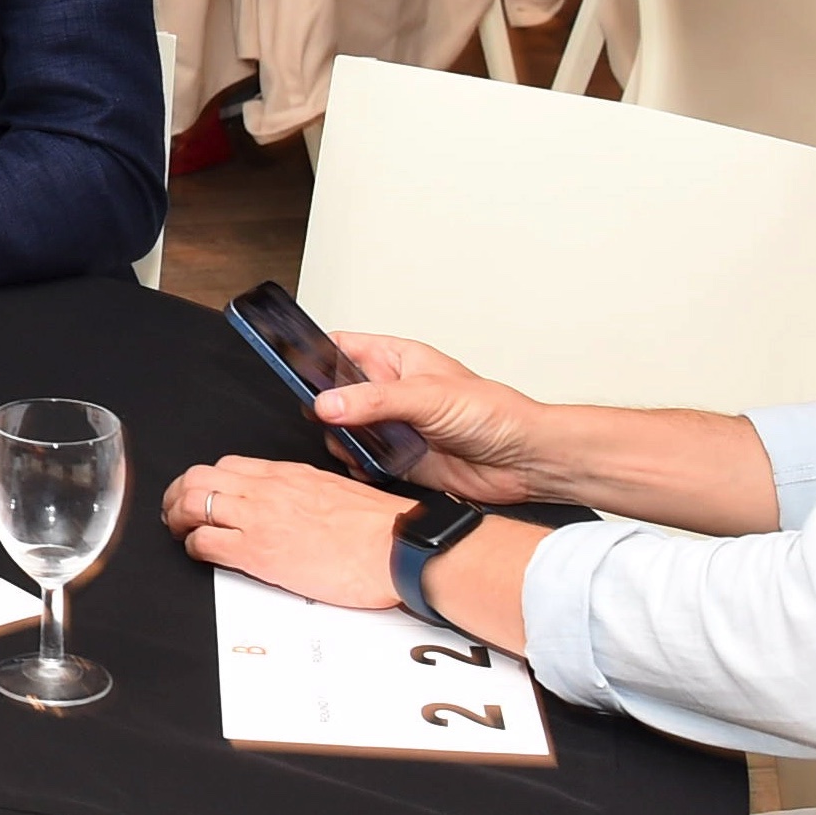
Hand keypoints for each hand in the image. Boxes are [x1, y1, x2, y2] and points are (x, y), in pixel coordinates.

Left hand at [161, 457, 406, 608]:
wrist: (396, 548)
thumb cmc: (378, 529)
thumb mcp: (334, 492)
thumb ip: (303, 493)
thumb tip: (292, 504)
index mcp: (287, 474)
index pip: (229, 465)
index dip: (206, 481)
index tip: (202, 495)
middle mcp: (267, 490)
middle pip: (199, 477)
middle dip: (178, 495)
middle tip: (176, 513)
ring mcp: (259, 518)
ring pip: (192, 503)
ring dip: (177, 518)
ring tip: (178, 531)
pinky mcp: (258, 552)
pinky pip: (205, 542)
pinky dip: (193, 547)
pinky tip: (198, 553)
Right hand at [298, 332, 551, 505]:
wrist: (522, 461)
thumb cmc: (494, 413)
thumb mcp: (428, 396)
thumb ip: (374, 400)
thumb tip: (328, 403)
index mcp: (395, 359)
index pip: (340, 348)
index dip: (314, 355)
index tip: (293, 370)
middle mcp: (389, 391)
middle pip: (333, 393)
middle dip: (324, 408)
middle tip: (328, 418)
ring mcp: (391, 426)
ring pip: (342, 430)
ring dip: (340, 441)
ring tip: (355, 445)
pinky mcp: (396, 459)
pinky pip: (359, 462)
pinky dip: (356, 466)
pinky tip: (368, 465)